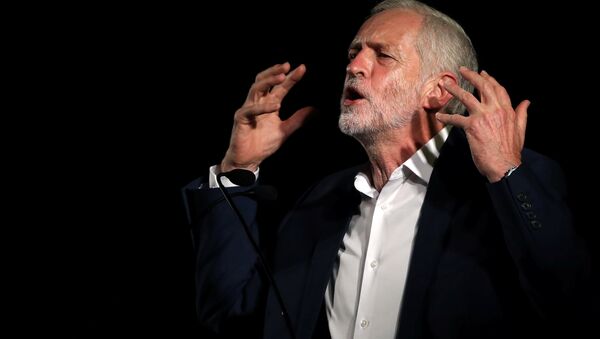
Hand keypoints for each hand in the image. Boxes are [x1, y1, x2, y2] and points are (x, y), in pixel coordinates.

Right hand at [221, 62, 315, 171]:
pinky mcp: (241, 118)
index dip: (291, 78)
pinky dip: (263, 106)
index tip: (302, 68)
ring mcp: (248, 109)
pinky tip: (276, 105)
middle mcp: (257, 103)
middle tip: (287, 65)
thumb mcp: (285, 131)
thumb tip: (315, 110)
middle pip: (264, 81)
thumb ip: (298, 120)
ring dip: (269, 81)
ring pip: (256, 88)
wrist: (248, 160)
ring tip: (282, 77)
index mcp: (268, 104)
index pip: (280, 87)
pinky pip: (251, 109)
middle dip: (275, 72)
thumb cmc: (263, 145)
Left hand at [436, 67, 529, 181]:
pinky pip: (456, 118)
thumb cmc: (511, 150)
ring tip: (446, 84)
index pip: (498, 89)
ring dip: (455, 89)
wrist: (504, 165)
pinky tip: (439, 115)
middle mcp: (495, 110)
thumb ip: (521, 114)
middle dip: (471, 76)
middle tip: (462, 70)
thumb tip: (526, 102)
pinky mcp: (472, 126)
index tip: (482, 73)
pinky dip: (446, 116)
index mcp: (507, 110)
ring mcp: (483, 116)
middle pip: (482, 87)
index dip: (489, 79)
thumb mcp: (520, 129)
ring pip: (467, 97)